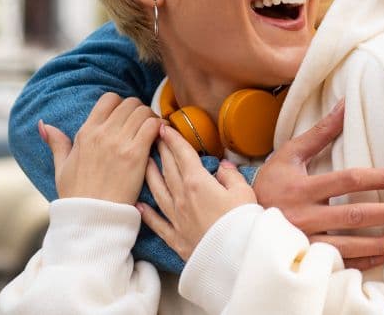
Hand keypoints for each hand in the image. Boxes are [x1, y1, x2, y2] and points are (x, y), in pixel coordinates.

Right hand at [40, 92, 161, 204]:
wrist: (92, 217)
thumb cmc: (77, 195)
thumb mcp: (61, 167)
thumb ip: (57, 143)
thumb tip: (44, 124)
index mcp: (86, 133)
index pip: (109, 99)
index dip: (121, 104)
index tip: (126, 117)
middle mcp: (102, 133)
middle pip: (131, 103)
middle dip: (139, 110)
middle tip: (142, 125)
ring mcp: (120, 143)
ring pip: (144, 112)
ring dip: (151, 118)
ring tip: (152, 131)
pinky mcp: (136, 155)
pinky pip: (153, 126)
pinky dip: (160, 128)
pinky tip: (159, 138)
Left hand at [140, 125, 256, 260]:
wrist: (234, 256)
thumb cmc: (242, 222)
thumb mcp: (243, 191)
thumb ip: (231, 175)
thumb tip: (223, 166)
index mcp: (198, 183)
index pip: (183, 155)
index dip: (174, 140)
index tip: (165, 127)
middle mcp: (182, 197)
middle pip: (169, 169)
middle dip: (161, 151)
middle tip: (153, 137)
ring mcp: (177, 218)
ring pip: (158, 191)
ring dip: (150, 175)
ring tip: (143, 162)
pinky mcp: (176, 237)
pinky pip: (157, 222)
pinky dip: (147, 213)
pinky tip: (140, 205)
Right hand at [254, 100, 383, 269]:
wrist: (237, 221)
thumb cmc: (270, 183)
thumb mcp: (291, 154)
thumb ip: (320, 132)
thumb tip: (345, 103)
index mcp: (303, 188)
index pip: (347, 180)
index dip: (377, 177)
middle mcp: (305, 216)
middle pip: (354, 215)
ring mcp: (305, 241)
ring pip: (349, 245)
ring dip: (382, 242)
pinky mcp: (306, 260)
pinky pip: (339, 264)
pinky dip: (363, 262)